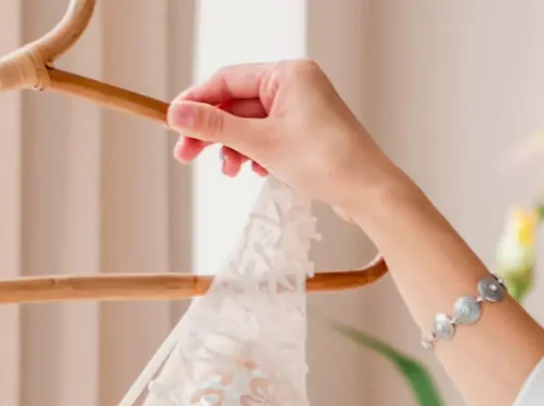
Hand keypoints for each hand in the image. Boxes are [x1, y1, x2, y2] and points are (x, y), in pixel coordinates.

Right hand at [167, 61, 406, 222]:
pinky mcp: (308, 131)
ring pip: (251, 122)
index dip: (197, 102)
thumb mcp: (261, 143)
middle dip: (213, 131)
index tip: (174, 124)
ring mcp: (304, 108)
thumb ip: (217, 127)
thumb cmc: (326, 162)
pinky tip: (253, 170)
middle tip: (187, 155)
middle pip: (237, 102)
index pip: (227, 79)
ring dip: (233, 146)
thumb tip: (178, 114)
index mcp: (288, 74)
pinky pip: (268, 135)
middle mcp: (297, 84)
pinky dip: (254, 152)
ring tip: (228, 171)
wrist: (370, 193)